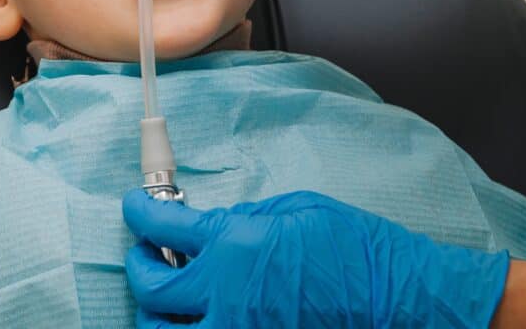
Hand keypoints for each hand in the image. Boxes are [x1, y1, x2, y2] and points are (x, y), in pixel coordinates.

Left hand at [122, 189, 509, 327]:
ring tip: (165, 296)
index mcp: (233, 246)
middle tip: (145, 254)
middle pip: (151, 288)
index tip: (135, 207)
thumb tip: (210, 227)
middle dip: (139, 266)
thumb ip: (241, 219)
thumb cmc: (350, 246)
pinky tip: (200, 317)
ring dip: (157, 312)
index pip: (162, 226)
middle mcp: (224, 295)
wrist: (390, 294)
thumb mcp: (292, 210)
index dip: (140, 212)